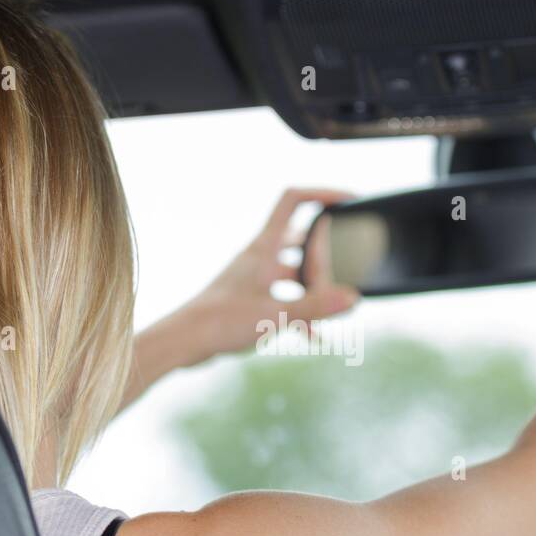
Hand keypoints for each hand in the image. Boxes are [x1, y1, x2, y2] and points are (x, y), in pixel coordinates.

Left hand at [118, 188, 359, 411]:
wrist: (183, 342)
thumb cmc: (220, 322)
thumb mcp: (274, 315)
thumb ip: (315, 307)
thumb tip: (352, 298)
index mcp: (264, 248)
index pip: (294, 201)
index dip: (322, 193)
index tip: (348, 200)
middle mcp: (259, 257)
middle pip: (301, 241)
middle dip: (326, 257)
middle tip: (342, 277)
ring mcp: (254, 277)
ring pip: (294, 274)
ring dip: (314, 289)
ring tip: (332, 310)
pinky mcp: (250, 298)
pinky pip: (283, 298)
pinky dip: (299, 312)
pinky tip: (313, 335)